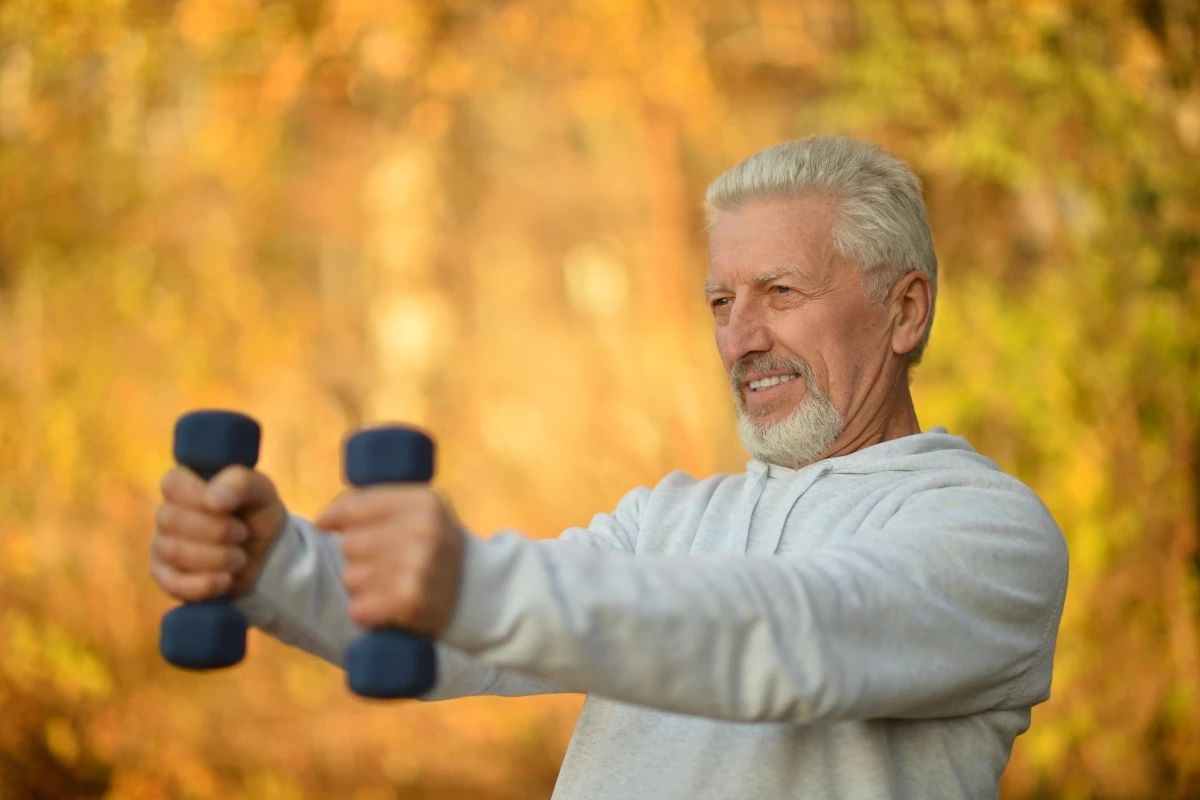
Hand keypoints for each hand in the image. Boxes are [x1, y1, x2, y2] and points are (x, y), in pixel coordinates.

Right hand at [150, 466, 288, 599]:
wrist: (267, 558)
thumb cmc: (258, 517)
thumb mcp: (262, 492)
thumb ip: (240, 483)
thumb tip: (212, 500)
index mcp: (184, 487)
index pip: (172, 483)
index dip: (201, 496)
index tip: (231, 508)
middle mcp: (167, 514)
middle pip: (171, 519)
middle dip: (218, 531)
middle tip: (243, 534)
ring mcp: (162, 546)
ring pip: (174, 551)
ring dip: (218, 558)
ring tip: (240, 558)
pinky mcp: (166, 577)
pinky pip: (173, 583)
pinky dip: (205, 584)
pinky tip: (226, 579)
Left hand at [316, 486, 463, 635]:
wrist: (478, 592)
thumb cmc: (434, 546)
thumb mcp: (418, 510)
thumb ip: (373, 503)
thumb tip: (323, 521)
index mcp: (423, 502)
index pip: (353, 506)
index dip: (336, 518)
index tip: (330, 526)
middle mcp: (422, 532)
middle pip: (348, 544)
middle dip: (358, 556)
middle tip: (385, 562)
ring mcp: (418, 568)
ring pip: (350, 578)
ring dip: (362, 587)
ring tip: (390, 585)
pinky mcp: (411, 603)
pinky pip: (357, 609)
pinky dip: (366, 613)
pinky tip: (387, 607)